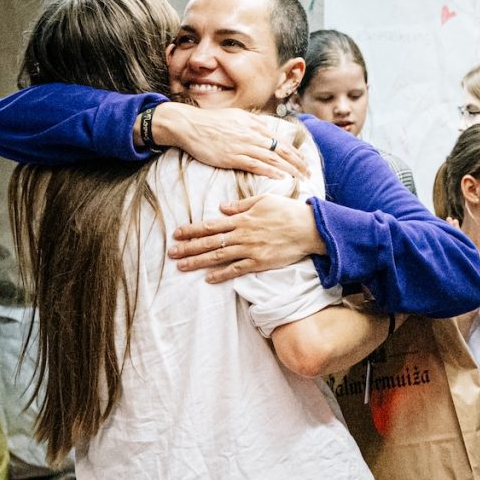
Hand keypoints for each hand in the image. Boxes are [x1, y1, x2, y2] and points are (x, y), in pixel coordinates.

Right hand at [155, 104, 301, 180]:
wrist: (189, 125)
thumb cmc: (210, 122)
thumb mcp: (236, 117)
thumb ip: (252, 123)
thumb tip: (265, 130)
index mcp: (254, 125)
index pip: (281, 140)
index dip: (296, 152)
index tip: (305, 162)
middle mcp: (252, 134)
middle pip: (282, 150)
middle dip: (298, 163)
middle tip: (309, 174)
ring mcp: (243, 145)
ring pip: (273, 158)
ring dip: (289, 169)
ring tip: (301, 179)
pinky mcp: (232, 156)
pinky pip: (256, 164)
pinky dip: (270, 171)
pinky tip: (281, 178)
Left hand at [170, 193, 325, 281]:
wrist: (308, 228)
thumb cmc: (287, 211)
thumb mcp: (263, 200)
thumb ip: (241, 205)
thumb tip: (222, 208)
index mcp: (242, 219)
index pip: (211, 225)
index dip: (192, 229)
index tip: (177, 233)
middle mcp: (242, 234)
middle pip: (210, 242)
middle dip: (189, 247)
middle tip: (171, 253)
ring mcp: (250, 250)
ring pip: (219, 257)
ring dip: (198, 262)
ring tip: (181, 266)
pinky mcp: (260, 262)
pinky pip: (237, 270)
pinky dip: (222, 274)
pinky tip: (208, 279)